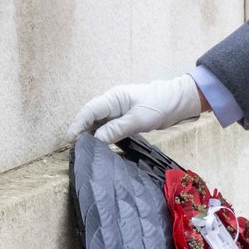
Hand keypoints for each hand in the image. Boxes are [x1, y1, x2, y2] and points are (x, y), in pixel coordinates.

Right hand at [69, 75, 203, 143]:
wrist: (178, 101)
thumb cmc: (159, 106)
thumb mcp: (138, 120)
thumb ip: (116, 129)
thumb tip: (96, 140)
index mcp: (113, 98)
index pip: (89, 111)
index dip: (77, 125)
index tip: (70, 140)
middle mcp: (112, 102)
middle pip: (90, 116)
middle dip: (80, 130)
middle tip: (74, 149)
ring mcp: (118, 109)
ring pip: (98, 121)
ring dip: (90, 133)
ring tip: (84, 150)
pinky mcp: (124, 116)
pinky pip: (107, 125)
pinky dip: (101, 134)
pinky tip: (98, 145)